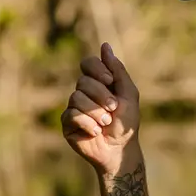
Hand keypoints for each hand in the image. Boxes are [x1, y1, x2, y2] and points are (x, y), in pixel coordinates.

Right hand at [61, 42, 140, 175]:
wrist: (119, 149)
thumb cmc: (126, 123)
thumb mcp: (128, 93)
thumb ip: (117, 70)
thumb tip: (105, 46)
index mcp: (98, 82)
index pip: (88, 63)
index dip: (97, 70)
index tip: (109, 81)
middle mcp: (84, 92)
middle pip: (83, 81)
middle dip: (101, 96)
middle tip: (113, 109)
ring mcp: (74, 107)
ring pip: (76, 97)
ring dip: (96, 111)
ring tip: (105, 123)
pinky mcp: (67, 123)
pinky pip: (71, 114)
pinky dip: (87, 123)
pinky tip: (95, 132)